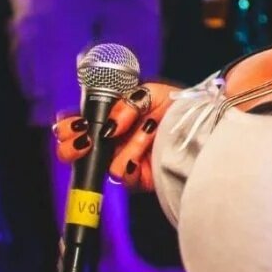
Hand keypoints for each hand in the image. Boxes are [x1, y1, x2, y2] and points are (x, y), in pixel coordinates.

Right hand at [53, 82, 175, 191]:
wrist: (203, 128)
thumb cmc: (176, 108)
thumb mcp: (151, 93)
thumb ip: (127, 102)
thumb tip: (110, 125)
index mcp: (108, 118)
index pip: (74, 124)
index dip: (68, 126)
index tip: (79, 125)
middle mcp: (110, 141)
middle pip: (70, 151)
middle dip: (71, 146)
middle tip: (89, 138)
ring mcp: (120, 160)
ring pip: (102, 162)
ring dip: (128, 144)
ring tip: (148, 132)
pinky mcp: (134, 178)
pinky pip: (122, 175)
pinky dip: (134, 159)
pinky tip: (148, 149)